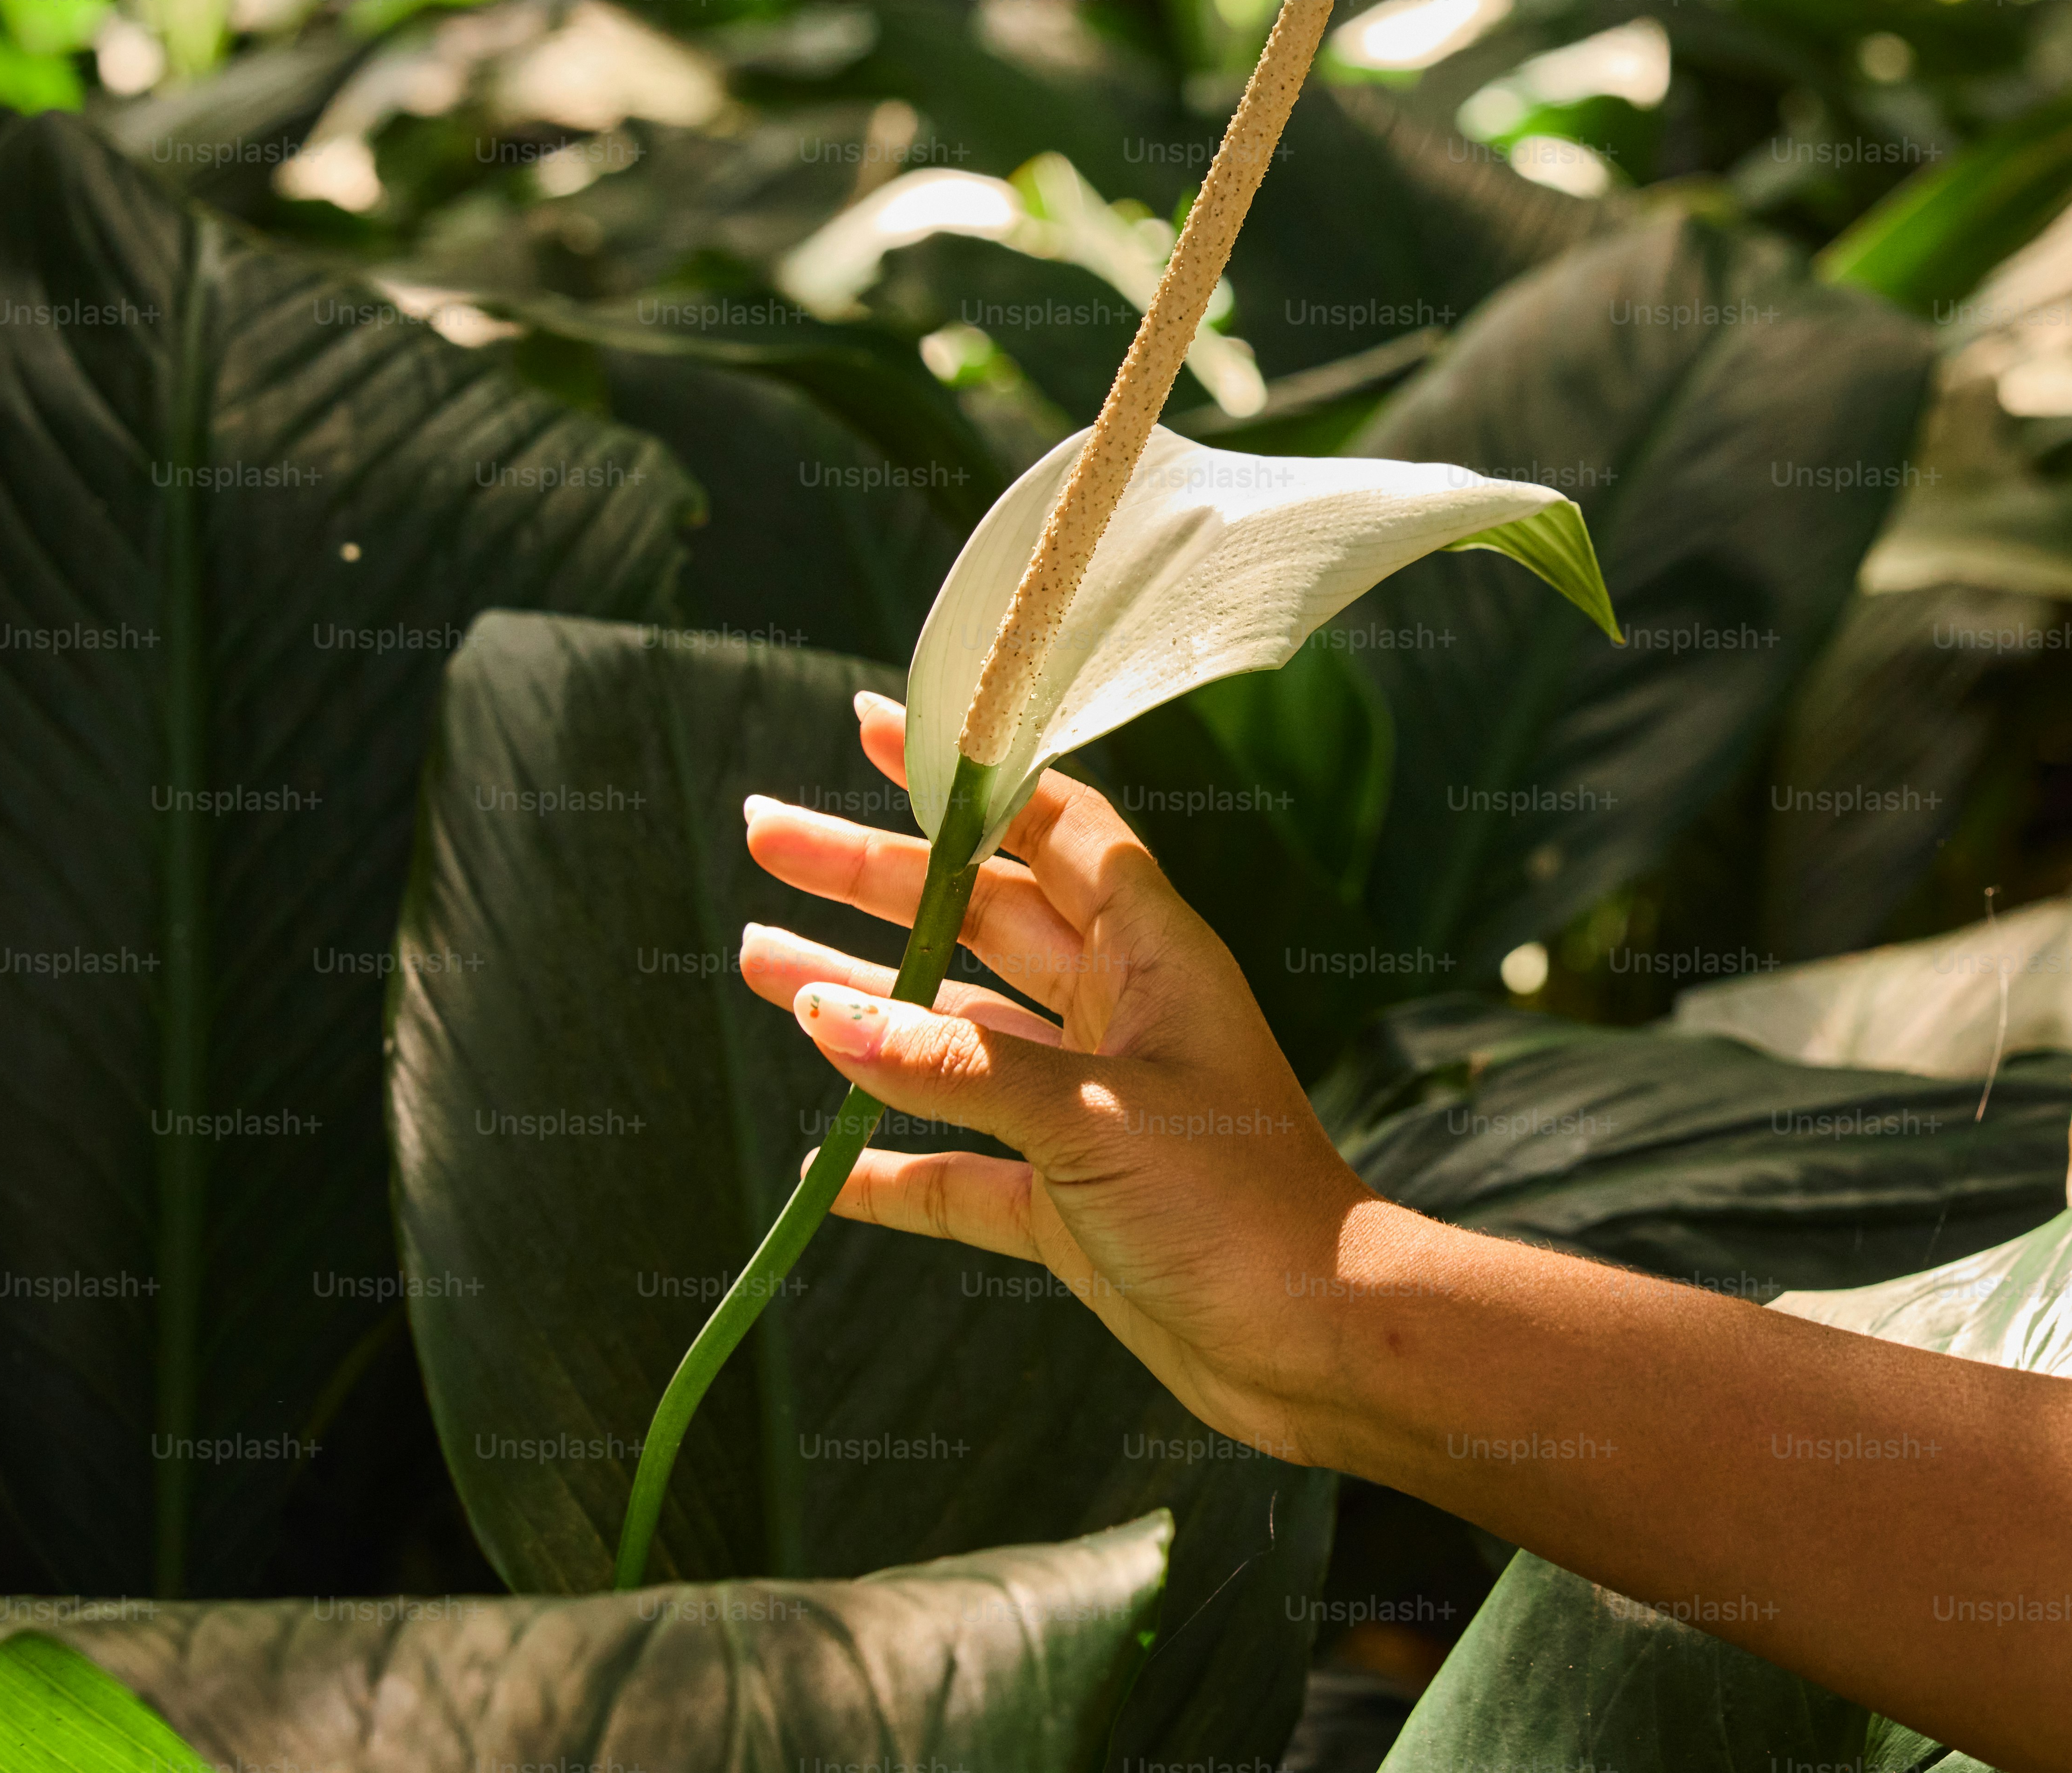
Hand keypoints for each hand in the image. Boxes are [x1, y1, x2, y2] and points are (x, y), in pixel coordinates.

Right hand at [737, 690, 1372, 1456]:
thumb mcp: (1090, 1120)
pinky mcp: (1069, 1203)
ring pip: (953, 1037)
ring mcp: (1088, 1109)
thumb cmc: (1239, 1207)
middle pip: (979, 917)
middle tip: (764, 832)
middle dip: (874, 876)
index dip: (968, 776)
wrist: (1316, 1344)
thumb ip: (954, 1066)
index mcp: (1152, 957)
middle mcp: (1118, 1017)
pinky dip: (892, 1167)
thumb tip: (822, 1011)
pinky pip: (959, 1170)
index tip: (875, 728)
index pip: (1054, 828)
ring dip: (860, 1002)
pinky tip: (821, 1168)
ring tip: (755, 959)